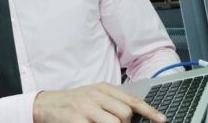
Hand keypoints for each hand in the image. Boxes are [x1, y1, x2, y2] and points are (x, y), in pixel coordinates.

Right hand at [33, 82, 166, 122]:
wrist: (46, 105)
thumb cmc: (74, 103)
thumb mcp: (94, 96)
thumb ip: (113, 102)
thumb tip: (133, 114)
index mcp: (104, 88)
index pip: (132, 100)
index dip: (150, 112)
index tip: (162, 120)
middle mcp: (96, 96)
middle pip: (125, 114)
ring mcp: (86, 108)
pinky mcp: (77, 120)